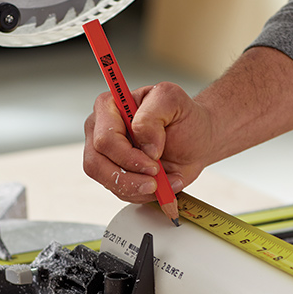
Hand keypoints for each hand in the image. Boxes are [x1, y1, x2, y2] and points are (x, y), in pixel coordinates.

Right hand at [83, 82, 217, 201]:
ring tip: (163, 182)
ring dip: (138, 188)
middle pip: (97, 163)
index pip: (105, 138)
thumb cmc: (182, 116)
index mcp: (109, 106)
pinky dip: (143, 193)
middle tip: (155, 180)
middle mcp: (100, 130)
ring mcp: (105, 155)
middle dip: (129, 177)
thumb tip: (144, 145)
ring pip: (107, 181)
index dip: (127, 155)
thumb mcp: (172, 100)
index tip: (154, 159)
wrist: (195, 138)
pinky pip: (119, 192)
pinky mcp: (115, 174)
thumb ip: (152, 115)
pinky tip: (162, 185)